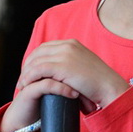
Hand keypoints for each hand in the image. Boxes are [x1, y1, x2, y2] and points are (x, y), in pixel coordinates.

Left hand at [0, 38, 128, 131]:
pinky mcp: (62, 66)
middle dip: (27, 66)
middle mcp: (67, 45)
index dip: (34, 59)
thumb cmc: (99, 83)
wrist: (109, 87)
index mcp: (72, 43)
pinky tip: (26, 86)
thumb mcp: (84, 66)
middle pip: (37, 52)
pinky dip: (29, 78)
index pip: (45, 47)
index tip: (29, 72)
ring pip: (35, 61)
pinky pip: (38, 70)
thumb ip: (72, 64)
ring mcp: (65, 54)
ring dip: (25, 74)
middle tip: (23, 80)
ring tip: (22, 86)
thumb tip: (59, 73)